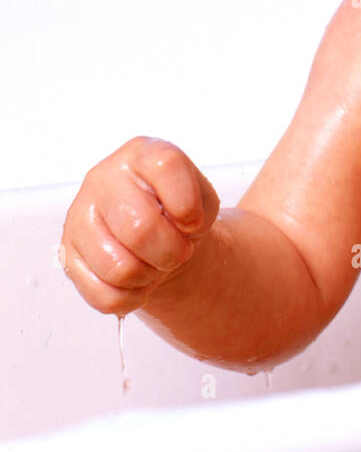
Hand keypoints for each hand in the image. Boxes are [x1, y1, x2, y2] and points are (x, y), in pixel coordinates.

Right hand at [61, 136, 219, 317]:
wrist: (159, 237)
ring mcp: (80, 216)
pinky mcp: (67, 254)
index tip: (194, 221)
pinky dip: (131, 297)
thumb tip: (176, 228)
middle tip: (180, 252)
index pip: (166, 166)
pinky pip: (104, 295)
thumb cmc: (180, 212)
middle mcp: (104, 178)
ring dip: (150, 276)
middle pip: (139, 228)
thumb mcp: (202, 201)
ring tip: (155, 263)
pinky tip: (137, 280)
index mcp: (142, 154)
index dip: (187, 202)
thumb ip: (198, 206)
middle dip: (171, 252)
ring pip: (120, 268)